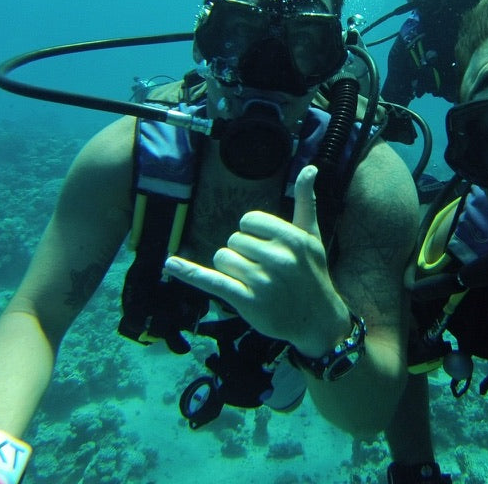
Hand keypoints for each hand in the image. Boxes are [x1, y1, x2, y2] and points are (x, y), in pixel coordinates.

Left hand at [164, 165, 350, 355]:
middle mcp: (277, 257)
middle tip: (265, 269)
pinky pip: (212, 280)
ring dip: (232, 269)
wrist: (316, 319)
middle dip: (243, 253)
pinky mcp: (246, 300)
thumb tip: (309, 167)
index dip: (253, 233)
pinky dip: (189, 272)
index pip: (249, 220)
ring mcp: (261, 280)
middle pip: (234, 240)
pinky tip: (170, 264)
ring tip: (254, 282)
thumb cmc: (311, 273)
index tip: (267, 248)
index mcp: (291, 238)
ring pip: (222, 258)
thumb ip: (306, 201)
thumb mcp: (312, 236)